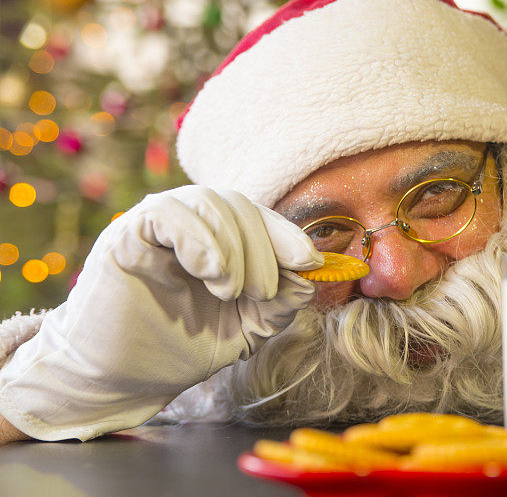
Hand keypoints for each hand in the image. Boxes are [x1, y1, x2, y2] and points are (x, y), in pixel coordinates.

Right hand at [0, 185, 322, 440]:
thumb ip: (279, 303)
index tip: (311, 261)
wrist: (121, 379)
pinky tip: (211, 272)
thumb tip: (310, 276)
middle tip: (261, 292)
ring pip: (209, 202)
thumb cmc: (181, 347)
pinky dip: (199, 239)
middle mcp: (188, 223)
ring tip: (231, 291)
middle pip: (238, 205)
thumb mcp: (246, 327)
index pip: (257, 217)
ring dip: (234, 248)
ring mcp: (156, 225)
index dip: (287, 234)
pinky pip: (168, 214)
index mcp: (217, 239)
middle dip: (263, 248)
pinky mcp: (126, 236)